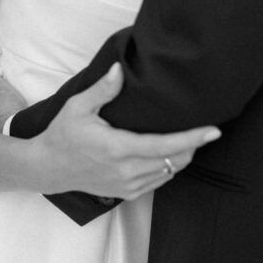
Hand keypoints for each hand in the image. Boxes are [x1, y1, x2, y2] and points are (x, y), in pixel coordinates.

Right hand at [33, 63, 220, 200]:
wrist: (49, 168)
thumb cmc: (64, 134)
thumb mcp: (78, 107)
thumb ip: (102, 89)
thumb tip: (119, 68)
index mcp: (118, 148)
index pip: (165, 145)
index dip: (192, 138)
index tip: (213, 131)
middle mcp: (127, 171)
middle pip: (174, 160)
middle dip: (192, 145)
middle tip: (205, 129)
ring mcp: (127, 185)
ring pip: (168, 173)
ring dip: (182, 156)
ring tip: (190, 138)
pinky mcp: (126, 193)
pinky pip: (157, 182)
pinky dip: (168, 167)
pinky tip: (168, 153)